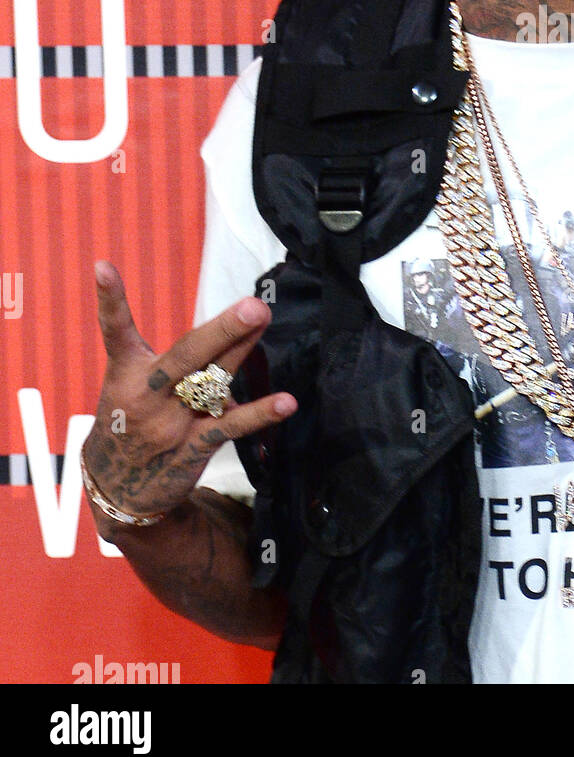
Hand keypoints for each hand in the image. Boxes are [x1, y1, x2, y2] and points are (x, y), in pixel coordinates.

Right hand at [84, 260, 295, 523]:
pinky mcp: (190, 448)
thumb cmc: (133, 419)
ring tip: (263, 320)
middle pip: (185, 356)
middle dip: (220, 329)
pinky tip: (286, 402)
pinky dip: (258, 413)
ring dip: (240, 351)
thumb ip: (181, 360)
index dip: (110, 300)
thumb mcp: (135, 385)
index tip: (103, 267)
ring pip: (210, 383)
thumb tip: (236, 336)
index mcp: (127, 372)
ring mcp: (168, 423)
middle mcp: (146, 395)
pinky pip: (228, 427)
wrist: (116, 489)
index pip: (116, 331)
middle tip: (251, 305)